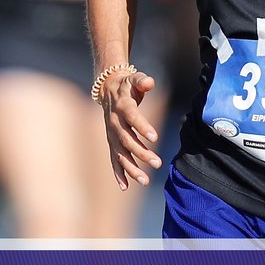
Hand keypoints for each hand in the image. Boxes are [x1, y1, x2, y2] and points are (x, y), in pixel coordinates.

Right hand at [100, 69, 160, 189]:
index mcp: (121, 106)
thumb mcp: (134, 78)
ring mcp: (111, 135)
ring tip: (145, 180)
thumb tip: (149, 82)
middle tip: (158, 163)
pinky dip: (118, 173)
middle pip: (128, 140)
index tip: (155, 137)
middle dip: (142, 153)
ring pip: (121, 154)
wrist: (107, 89)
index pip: (132, 118)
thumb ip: (142, 80)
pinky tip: (126, 186)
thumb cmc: (126, 85)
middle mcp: (114, 123)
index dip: (142, 126)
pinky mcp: (112, 142)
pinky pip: (114, 160)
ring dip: (132, 168)